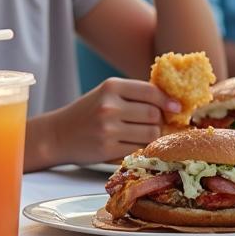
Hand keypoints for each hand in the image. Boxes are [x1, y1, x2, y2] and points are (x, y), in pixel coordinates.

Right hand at [39, 79, 182, 164]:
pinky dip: (140, 147)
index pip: (150, 91)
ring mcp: (108, 128)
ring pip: (150, 133)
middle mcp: (109, 106)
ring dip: (152, 135)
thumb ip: (133, 95)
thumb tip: (171, 103)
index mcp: (110, 87)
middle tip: (154, 123)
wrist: (57, 134)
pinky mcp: (108, 148)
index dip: (168, 100)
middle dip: (159, 120)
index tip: (176, 108)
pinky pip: (139, 148)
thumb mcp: (105, 95)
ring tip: (141, 134)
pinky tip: (131, 143)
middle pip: (154, 115)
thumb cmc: (86, 113)